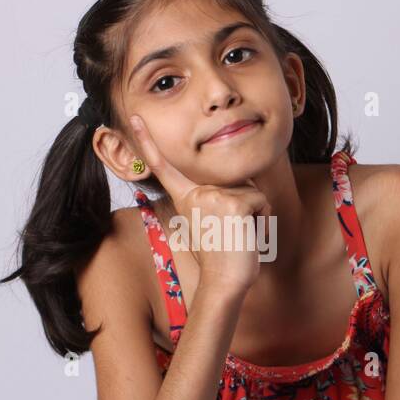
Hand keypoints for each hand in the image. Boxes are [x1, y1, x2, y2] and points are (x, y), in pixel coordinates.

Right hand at [126, 113, 271, 294]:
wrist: (224, 282)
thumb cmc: (222, 257)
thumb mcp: (212, 222)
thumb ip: (215, 200)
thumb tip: (239, 187)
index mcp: (186, 198)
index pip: (165, 166)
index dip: (148, 141)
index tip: (136, 117)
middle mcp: (196, 194)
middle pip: (233, 180)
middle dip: (243, 203)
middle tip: (229, 233)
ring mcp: (213, 197)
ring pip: (251, 190)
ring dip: (254, 213)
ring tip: (238, 234)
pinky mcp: (234, 204)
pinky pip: (261, 200)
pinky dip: (262, 218)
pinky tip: (247, 234)